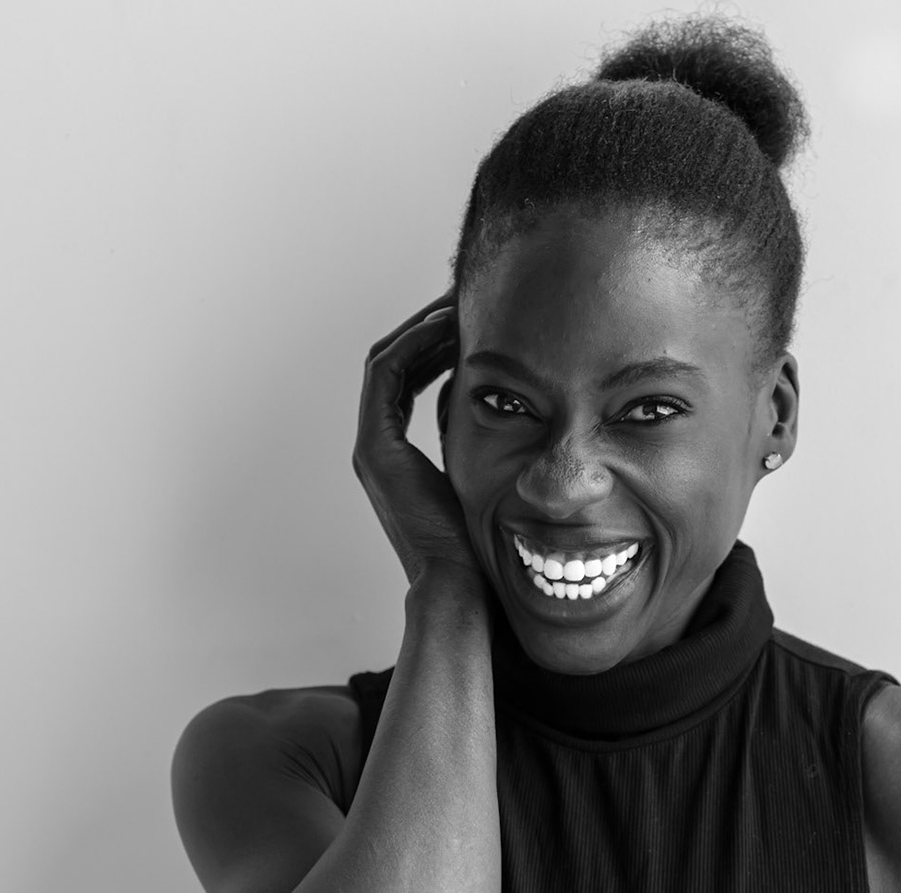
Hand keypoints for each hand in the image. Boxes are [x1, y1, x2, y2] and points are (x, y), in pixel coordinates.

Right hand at [354, 293, 479, 587]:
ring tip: (459, 303)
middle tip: (464, 298)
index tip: (472, 318)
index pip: (409, 377)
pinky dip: (414, 344)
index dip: (436, 342)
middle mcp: (377, 447)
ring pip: (388, 361)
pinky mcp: (376, 448)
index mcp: (398, 456)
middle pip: (395, 363)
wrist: (461, 587)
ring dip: (422, 327)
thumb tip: (529, 411)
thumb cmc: (484, 548)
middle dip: (428, 327)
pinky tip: (449, 327)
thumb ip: (491, 446)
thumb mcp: (490, 483)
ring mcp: (372, 446)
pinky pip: (388, 375)